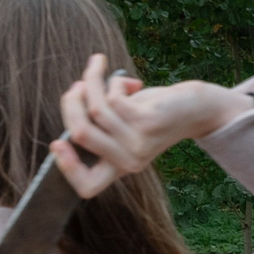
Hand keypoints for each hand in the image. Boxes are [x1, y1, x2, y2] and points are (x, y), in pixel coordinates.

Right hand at [53, 55, 248, 197]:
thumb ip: (99, 120)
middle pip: (80, 134)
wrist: (196, 109)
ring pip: (95, 110)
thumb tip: (73, 97)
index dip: (66, 168)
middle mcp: (128, 161)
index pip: (87, 186)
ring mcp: (137, 143)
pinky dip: (115, 81)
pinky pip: (112, 97)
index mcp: (120, 167)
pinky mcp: (146, 122)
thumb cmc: (154, 113)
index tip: (57, 143)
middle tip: (78, 85)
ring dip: (91, 81)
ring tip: (97, 67)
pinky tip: (129, 81)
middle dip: (70, 103)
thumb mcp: (125, 124)